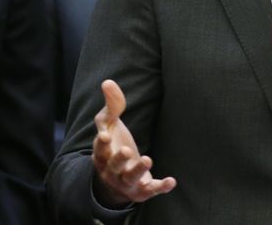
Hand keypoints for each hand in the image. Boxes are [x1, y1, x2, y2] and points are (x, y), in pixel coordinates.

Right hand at [92, 79, 175, 206]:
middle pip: (113, 166)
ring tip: (147, 159)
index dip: (100, 144)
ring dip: (138, 171)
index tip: (105, 136)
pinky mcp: (142, 190)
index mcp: (102, 154)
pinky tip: (172, 181)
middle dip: (119, 159)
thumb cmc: (113, 145)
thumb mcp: (110, 124)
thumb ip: (111, 105)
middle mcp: (112, 171)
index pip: (99, 150)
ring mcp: (126, 182)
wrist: (116, 180)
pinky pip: (150, 190)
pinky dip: (160, 187)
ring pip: (130, 179)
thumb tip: (108, 82)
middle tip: (126, 150)